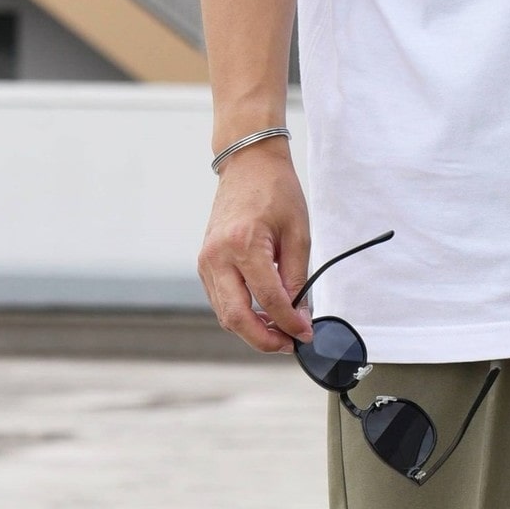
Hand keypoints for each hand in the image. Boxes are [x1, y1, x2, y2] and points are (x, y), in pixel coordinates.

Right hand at [197, 144, 315, 353]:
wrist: (248, 164)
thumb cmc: (276, 191)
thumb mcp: (298, 233)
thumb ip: (297, 277)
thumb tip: (300, 315)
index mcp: (244, 244)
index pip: (268, 299)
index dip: (289, 323)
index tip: (306, 334)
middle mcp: (217, 256)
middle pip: (236, 317)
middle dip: (263, 339)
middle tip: (289, 344)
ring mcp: (205, 261)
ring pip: (225, 313)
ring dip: (251, 329)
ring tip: (281, 330)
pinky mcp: (204, 263)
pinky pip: (220, 299)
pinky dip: (240, 312)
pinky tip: (263, 313)